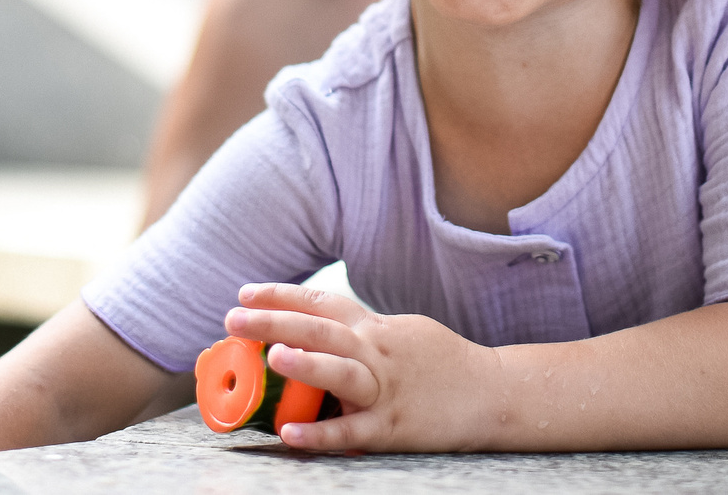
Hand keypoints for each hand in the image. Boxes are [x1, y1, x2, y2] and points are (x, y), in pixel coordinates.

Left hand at [222, 282, 500, 451]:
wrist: (493, 393)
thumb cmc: (442, 364)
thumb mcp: (402, 335)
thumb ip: (362, 335)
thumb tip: (315, 336)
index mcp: (376, 328)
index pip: (324, 302)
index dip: (283, 295)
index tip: (245, 292)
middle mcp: (378, 352)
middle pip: (322, 329)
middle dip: (275, 320)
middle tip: (233, 318)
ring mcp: (386, 390)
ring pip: (342, 372)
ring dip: (307, 362)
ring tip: (273, 356)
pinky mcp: (394, 427)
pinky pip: (352, 431)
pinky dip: (321, 433)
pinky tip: (290, 435)